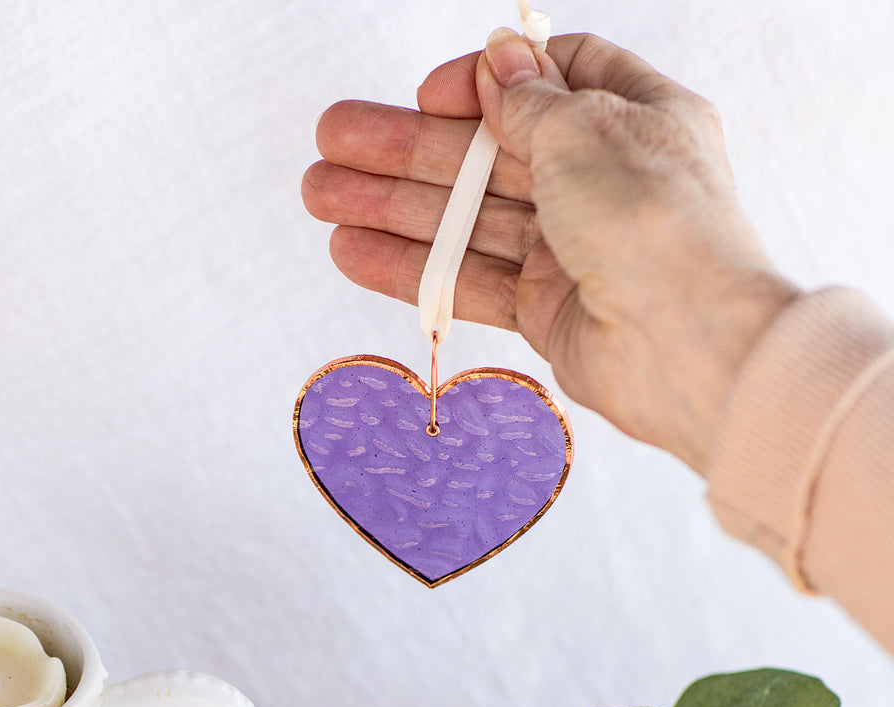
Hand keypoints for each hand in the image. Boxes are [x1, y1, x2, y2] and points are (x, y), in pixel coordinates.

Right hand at [302, 31, 800, 473]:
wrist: (686, 347)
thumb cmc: (656, 223)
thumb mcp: (587, 130)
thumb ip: (530, 100)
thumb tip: (500, 58)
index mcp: (633, 117)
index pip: (548, 81)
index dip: (484, 82)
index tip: (430, 95)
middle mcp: (602, 180)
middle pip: (486, 155)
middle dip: (404, 148)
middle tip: (331, 143)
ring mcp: (571, 248)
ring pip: (468, 219)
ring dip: (392, 206)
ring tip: (320, 196)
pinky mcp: (546, 308)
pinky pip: (471, 278)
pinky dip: (416, 266)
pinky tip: (354, 252)